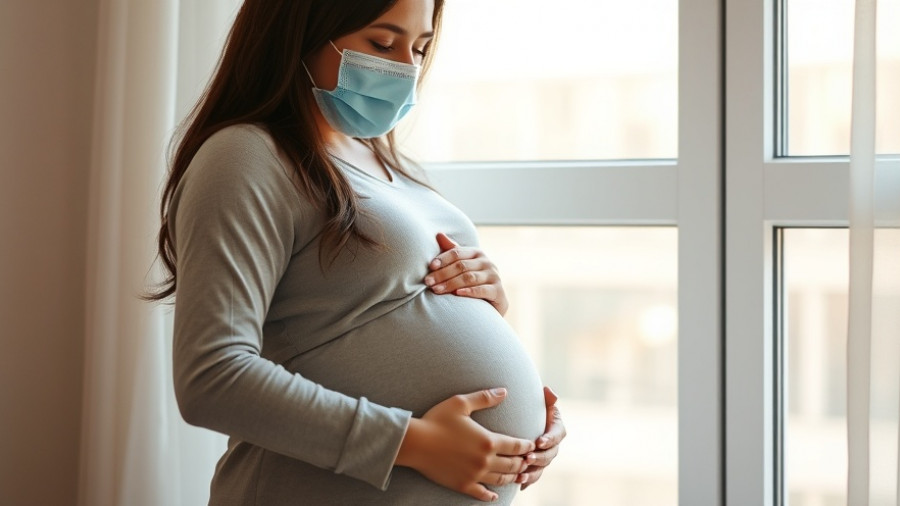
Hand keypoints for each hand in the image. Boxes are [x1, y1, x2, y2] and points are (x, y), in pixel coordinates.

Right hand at [395, 388, 536, 501]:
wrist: (415, 442)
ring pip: (501, 479)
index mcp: (488, 441)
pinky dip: (491, 495)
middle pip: (513, 465)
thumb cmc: (436, 419)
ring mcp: (474, 475)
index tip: (531, 444)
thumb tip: (504, 391)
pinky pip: (482, 493)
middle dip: (523, 462)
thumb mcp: (461, 403)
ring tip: (517, 475)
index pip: (516, 446)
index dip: (526, 446)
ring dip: (512, 477)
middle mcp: (485, 460)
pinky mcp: (462, 485)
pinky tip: (495, 495)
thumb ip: (484, 398)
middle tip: (528, 460)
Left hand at [424, 233, 509, 315]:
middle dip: (442, 274)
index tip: (430, 267)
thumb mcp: (463, 265)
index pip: (457, 252)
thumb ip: (452, 251)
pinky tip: (457, 293)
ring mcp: (494, 276)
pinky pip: (482, 290)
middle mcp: (487, 262)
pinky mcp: (498, 291)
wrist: (493, 302)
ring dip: (451, 284)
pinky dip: (469, 292)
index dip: (443, 259)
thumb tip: (438, 234)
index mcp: (477, 253)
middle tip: (428, 282)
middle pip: (461, 266)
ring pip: (469, 278)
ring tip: (436, 290)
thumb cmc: (473, 282)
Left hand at [519, 386, 565, 489]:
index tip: (539, 441)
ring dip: (532, 472)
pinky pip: (534, 475)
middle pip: (550, 454)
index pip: (557, 435)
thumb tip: (549, 392)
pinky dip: (527, 480)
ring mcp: (545, 457)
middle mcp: (553, 445)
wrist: (525, 420)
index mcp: (556, 429)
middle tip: (527, 458)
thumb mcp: (542, 402)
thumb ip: (547, 397)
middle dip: (539, 457)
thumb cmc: (534, 409)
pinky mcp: (536, 466)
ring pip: (542, 468)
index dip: (549, 439)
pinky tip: (519, 483)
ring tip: (520, 474)